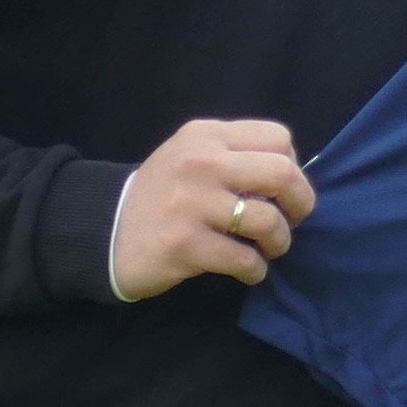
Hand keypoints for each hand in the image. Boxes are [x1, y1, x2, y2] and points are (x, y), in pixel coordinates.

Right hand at [112, 119, 316, 301]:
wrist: (105, 232)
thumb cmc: (162, 194)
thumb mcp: (192, 155)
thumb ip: (235, 154)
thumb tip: (293, 175)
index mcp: (207, 135)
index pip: (278, 138)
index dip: (293, 165)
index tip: (283, 189)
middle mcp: (200, 162)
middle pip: (281, 173)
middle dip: (301, 201)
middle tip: (295, 219)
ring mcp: (191, 203)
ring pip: (267, 219)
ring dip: (280, 241)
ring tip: (271, 249)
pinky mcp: (184, 244)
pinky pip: (243, 258)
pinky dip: (256, 269)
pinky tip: (250, 270)